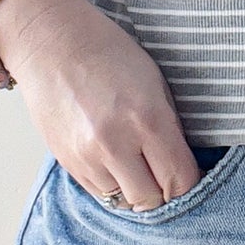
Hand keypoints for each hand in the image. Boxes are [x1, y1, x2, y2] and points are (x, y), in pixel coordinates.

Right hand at [4, 0, 202, 208]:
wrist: (51, 42)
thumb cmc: (108, 52)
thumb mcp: (154, 81)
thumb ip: (169, 125)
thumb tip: (181, 160)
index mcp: (146, 117)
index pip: (179, 178)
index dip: (191, 182)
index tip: (193, 176)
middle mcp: (116, 143)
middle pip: (151, 200)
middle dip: (164, 192)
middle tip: (167, 176)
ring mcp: (87, 156)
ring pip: (122, 201)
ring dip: (135, 191)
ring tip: (139, 169)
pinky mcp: (66, 162)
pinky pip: (98, 193)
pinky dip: (112, 186)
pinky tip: (116, 163)